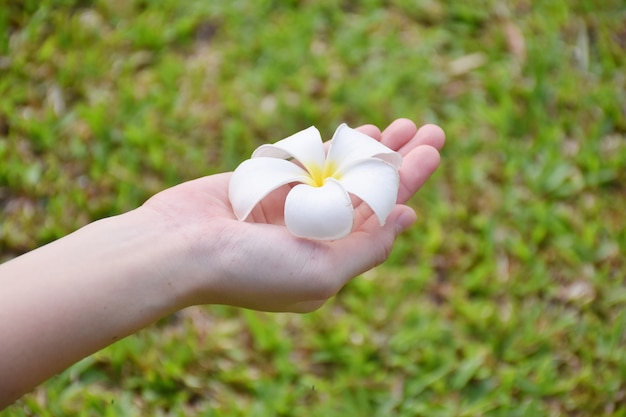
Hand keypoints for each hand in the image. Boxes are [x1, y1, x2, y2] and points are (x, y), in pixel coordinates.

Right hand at [141, 119, 444, 311]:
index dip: (408, 186)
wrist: (178, 248)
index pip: (380, 218)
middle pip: (366, 192)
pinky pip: (304, 161)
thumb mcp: (322, 272)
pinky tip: (353, 132)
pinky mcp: (265, 185)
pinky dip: (328, 147)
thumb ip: (367, 249)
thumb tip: (406, 221)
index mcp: (330, 260)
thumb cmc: (250, 268)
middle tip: (429, 131)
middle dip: (399, 161)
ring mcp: (288, 208)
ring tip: (401, 125)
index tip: (430, 157)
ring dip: (370, 148)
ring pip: (339, 172)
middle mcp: (313, 235)